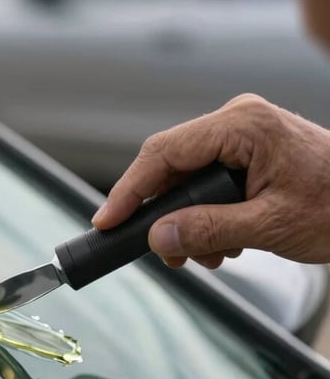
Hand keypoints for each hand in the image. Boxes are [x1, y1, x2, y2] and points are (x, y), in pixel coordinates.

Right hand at [92, 94, 329, 268]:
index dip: (130, 190)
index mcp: (242, 126)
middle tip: (168, 255)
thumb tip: (158, 237)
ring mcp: (242, 136)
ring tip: (210, 255)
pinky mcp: (247, 153)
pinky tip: (226, 242)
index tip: (108, 221)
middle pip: (170, 167)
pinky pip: (207, 183)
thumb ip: (209, 230)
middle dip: (165, 215)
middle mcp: (237, 123)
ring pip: (187, 180)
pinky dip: (208, 216)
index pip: (163, 154)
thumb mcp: (271, 225)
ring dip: (190, 222)